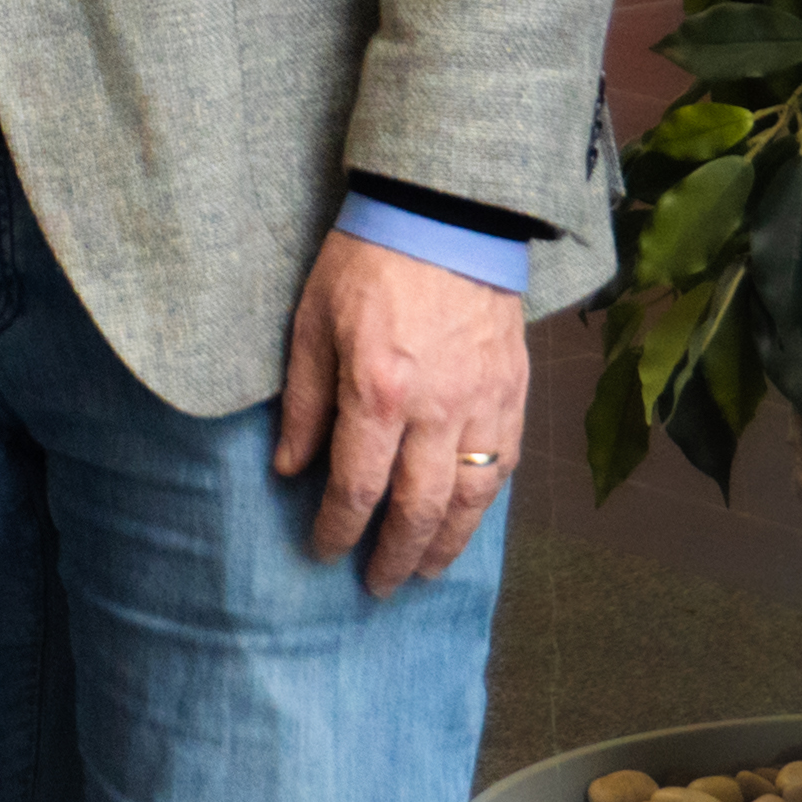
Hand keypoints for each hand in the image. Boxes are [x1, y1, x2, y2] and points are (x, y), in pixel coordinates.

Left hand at [272, 227, 526, 593]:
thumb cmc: (367, 262)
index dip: (337, 528)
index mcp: (378, 392)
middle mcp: (437, 411)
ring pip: (469, 498)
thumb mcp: (312, 322)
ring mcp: (483, 404)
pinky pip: (504, 464)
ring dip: (446, 545)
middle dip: (394, 557)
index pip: (356, 487)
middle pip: (418, 509)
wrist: (446, 215)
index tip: (323, 551)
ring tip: (426, 573)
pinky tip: (467, 518)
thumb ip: (304, 402)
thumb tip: (288, 468)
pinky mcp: (513, 392)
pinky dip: (485, 502)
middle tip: (377, 586)